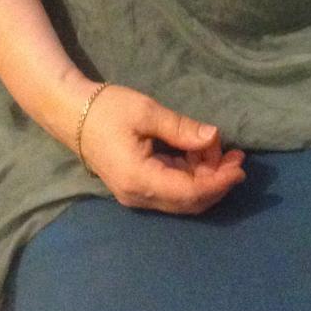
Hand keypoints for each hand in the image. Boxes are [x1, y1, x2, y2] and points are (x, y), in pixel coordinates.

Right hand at [79, 84, 246, 214]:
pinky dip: (191, 174)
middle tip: (237, 156)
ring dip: (206, 177)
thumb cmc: (107, 109)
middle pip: (189, 201)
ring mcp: (137, 194)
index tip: (239, 166)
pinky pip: (171, 188)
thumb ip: (181, 128)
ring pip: (182, 197)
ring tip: (222, 150)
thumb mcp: (147, 112)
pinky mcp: (137, 186)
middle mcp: (139, 195)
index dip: (218, 182)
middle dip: (217, 181)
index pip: (189, 192)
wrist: (71, 114)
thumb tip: (213, 137)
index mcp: (139, 179)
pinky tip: (202, 154)